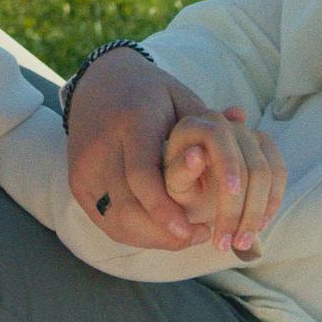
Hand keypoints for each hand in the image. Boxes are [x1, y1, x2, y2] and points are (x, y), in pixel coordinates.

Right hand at [66, 47, 222, 248]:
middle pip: (127, 206)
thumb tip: (244, 118)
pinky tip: (160, 232)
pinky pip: (104, 220)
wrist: (98, 84)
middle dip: (163, 233)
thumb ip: (208, 118)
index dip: (164, 209)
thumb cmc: (149, 92)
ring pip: (114, 220)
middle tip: (200, 236)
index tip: (192, 230)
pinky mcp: (76, 182)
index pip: (142, 175)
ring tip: (184, 237)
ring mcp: (83, 167)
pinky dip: (134, 233)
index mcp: (130, 121)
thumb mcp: (180, 97)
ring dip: (151, 237)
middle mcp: (100, 146)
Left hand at [161, 105, 286, 255]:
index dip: (228, 166)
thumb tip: (197, 154)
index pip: (219, 138)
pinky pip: (279, 173)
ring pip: (267, 171)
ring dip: (257, 211)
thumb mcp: (172, 184)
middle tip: (226, 242)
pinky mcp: (265, 147)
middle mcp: (224, 123)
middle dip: (241, 207)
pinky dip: (271, 202)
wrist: (193, 186)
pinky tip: (259, 226)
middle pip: (248, 162)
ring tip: (241, 241)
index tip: (231, 194)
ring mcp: (248, 133)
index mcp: (195, 125)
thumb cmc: (178, 186)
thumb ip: (179, 172)